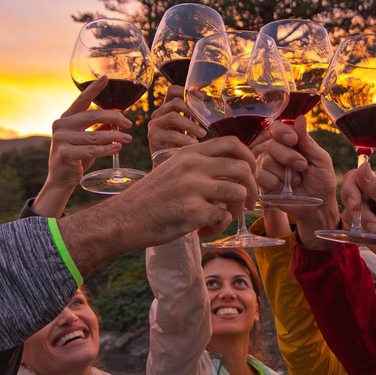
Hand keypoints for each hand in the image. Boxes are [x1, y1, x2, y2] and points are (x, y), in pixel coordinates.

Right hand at [33, 77, 132, 216]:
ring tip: (128, 138)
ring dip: (114, 136)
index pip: (82, 100)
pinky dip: (107, 149)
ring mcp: (61, 139)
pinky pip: (92, 150)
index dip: (94, 89)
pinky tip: (118, 148)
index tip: (106, 78)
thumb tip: (117, 115)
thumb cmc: (77, 156)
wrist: (62, 178)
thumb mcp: (88, 139)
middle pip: (92, 116)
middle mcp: (61, 125)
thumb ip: (99, 127)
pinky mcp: (65, 153)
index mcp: (66, 118)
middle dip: (113, 118)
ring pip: (95, 136)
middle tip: (129, 123)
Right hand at [61, 136, 258, 270]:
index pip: (232, 143)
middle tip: (249, 204)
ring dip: (238, 210)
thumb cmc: (150, 198)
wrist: (122, 219)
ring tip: (223, 219)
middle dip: (253, 189)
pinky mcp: (192, 211)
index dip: (250, 158)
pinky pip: (224, 217)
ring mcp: (193, 188)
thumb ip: (198, 166)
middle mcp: (193, 166)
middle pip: (242, 169)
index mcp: (189, 153)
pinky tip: (205, 231)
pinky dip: (220, 227)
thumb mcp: (172, 170)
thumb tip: (233, 172)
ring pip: (238, 192)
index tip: (251, 175)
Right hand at [148, 85, 206, 154]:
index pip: (173, 91)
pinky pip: (170, 134)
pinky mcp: (153, 136)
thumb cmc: (183, 145)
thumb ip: (194, 113)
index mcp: (168, 108)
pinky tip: (194, 144)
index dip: (187, 91)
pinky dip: (184, 139)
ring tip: (203, 134)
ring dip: (191, 125)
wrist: (171, 166)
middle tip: (207, 118)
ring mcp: (154, 124)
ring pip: (173, 116)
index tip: (202, 98)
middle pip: (175, 102)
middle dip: (194, 109)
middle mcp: (159, 113)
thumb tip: (205, 97)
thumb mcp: (190, 126)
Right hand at [253, 117, 339, 244]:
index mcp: (291, 142)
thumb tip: (300, 118)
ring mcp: (267, 166)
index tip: (293, 140)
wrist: (318, 207)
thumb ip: (307, 141)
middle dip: (288, 156)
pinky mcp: (261, 182)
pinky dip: (276, 182)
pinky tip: (285, 188)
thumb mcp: (320, 159)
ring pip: (265, 159)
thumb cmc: (322, 181)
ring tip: (296, 180)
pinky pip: (260, 175)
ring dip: (284, 172)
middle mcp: (276, 151)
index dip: (282, 132)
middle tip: (302, 166)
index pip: (277, 127)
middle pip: (271, 143)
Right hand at [340, 163, 375, 259]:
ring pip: (349, 212)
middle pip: (349, 195)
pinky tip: (375, 235)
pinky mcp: (362, 227)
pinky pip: (351, 227)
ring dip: (362, 224)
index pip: (355, 177)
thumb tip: (363, 164)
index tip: (355, 205)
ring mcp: (366, 211)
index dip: (351, 189)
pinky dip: (360, 232)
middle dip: (358, 211)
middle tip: (373, 225)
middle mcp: (371, 194)